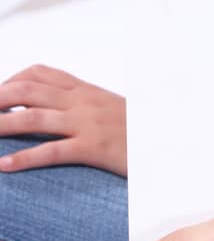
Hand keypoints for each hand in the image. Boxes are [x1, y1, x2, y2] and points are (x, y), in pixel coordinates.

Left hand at [0, 66, 127, 175]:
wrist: (170, 138)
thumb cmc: (138, 128)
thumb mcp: (109, 106)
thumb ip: (82, 105)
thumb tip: (54, 110)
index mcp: (84, 90)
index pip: (38, 74)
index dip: (10, 82)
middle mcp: (81, 102)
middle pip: (27, 92)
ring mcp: (87, 123)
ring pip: (33, 119)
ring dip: (1, 125)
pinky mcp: (94, 147)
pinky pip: (52, 151)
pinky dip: (24, 158)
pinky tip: (3, 165)